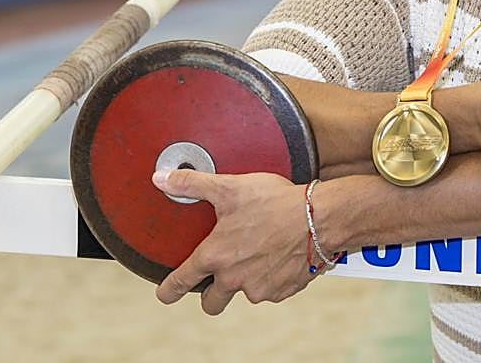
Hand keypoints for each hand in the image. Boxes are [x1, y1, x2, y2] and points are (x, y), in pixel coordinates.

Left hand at [152, 169, 316, 314]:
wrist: (319, 218)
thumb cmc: (275, 202)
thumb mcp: (229, 187)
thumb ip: (192, 183)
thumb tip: (161, 178)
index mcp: (215, 256)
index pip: (181, 282)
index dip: (168, 290)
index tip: (165, 294)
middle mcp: (234, 278)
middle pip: (212, 302)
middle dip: (211, 295)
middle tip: (218, 278)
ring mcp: (259, 288)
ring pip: (245, 293)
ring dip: (247, 280)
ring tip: (260, 252)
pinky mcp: (282, 291)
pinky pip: (271, 291)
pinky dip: (272, 278)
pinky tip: (279, 255)